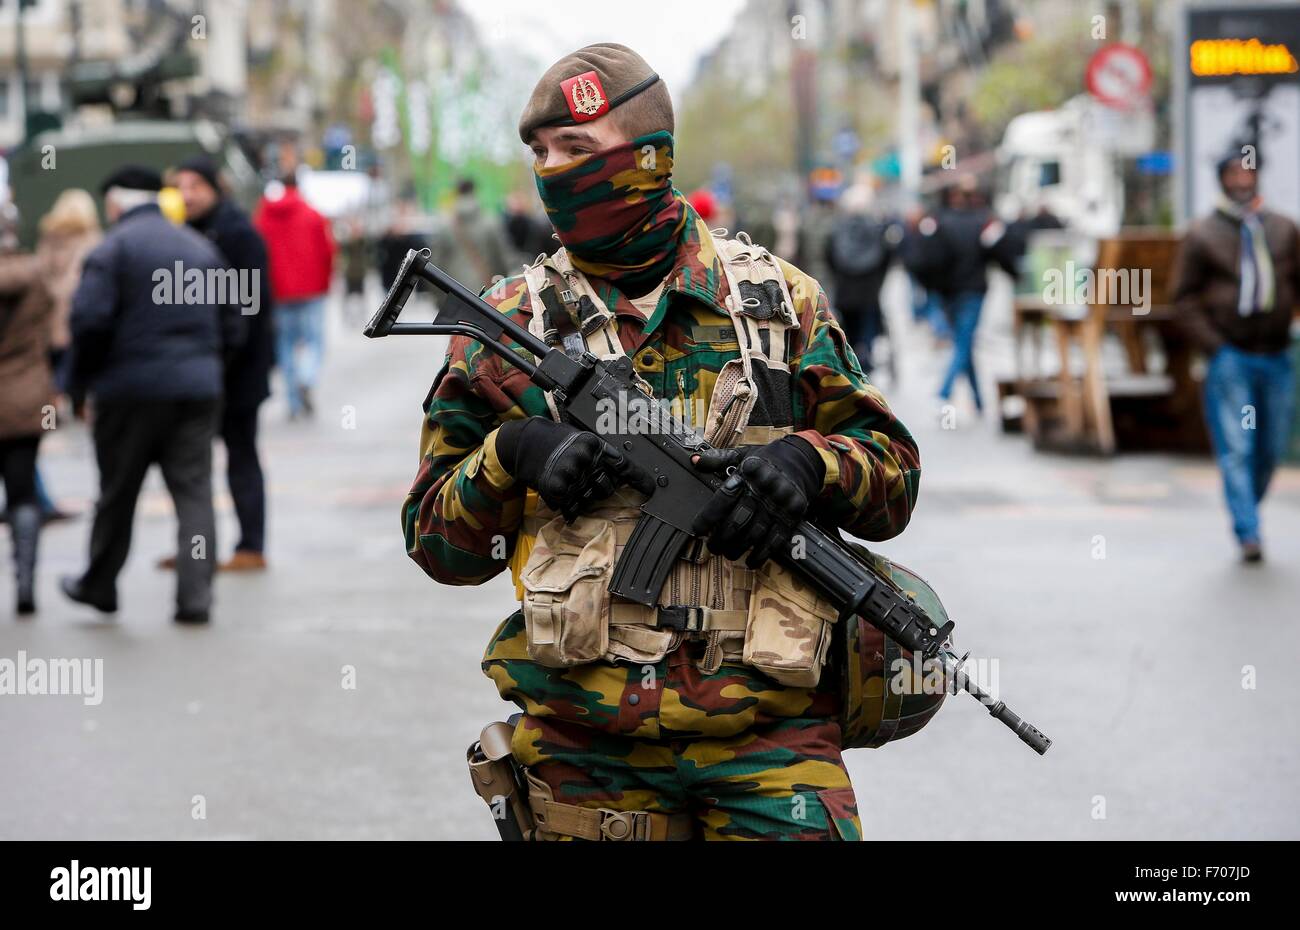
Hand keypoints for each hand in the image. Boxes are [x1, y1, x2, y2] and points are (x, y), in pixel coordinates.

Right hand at [496, 417, 653, 520]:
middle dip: (599, 488)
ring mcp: (572, 474)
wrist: (525, 442)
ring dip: (580, 496)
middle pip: (606, 488)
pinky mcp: (558, 488)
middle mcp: (586, 459)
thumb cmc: (556, 441)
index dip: (639, 479)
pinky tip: (561, 494)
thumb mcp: (581, 440)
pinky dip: (567, 506)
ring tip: (567, 482)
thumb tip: (621, 472)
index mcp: (594, 445)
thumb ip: (600, 455)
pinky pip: (571, 508)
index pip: (623, 465)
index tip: (652, 489)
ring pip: (589, 500)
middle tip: (584, 479)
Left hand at [690, 436, 824, 568]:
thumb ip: (718, 459)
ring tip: (727, 553)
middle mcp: (765, 488)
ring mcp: (780, 504)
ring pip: (754, 534)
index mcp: (749, 471)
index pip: (723, 498)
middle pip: (737, 520)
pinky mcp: (792, 516)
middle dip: (720, 538)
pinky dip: (761, 555)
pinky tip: (751, 561)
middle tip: (712, 546)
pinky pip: (775, 541)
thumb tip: (694, 460)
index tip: (697, 529)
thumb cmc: (767, 460)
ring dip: (738, 548)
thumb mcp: (743, 454)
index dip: (708, 517)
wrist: (804, 459)